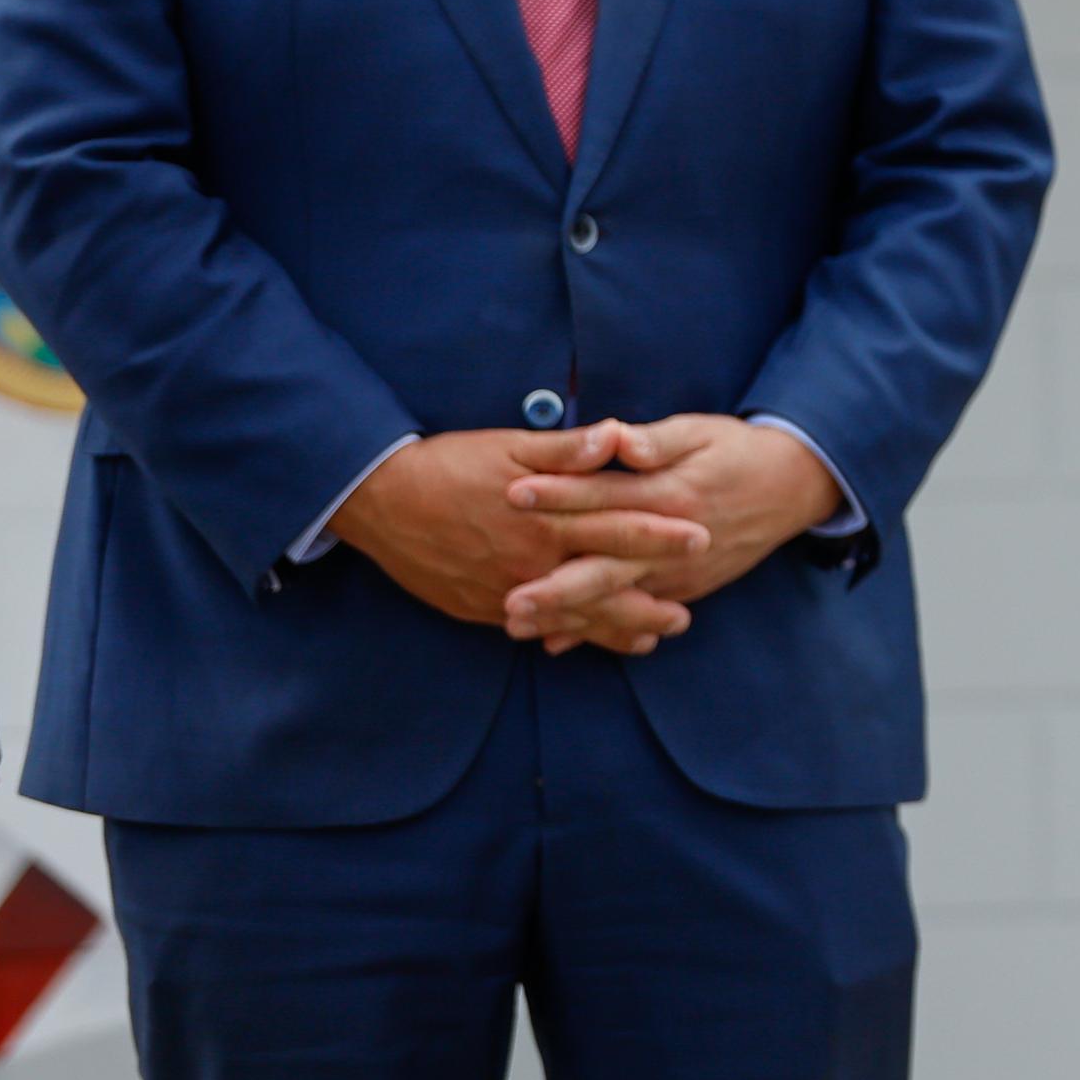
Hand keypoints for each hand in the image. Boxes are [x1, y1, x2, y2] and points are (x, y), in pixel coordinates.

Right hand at [333, 425, 708, 653]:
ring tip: (651, 639)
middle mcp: (528, 560)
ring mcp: (504, 589)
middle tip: (686, 619)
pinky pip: (533, 626)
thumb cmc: (448, 464)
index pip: (615, 526)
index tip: (701, 540)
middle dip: (645, 604)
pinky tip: (584, 642)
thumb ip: (566, 449)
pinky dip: (565, 635)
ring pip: (569, 616)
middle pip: (599, 587)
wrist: (378, 500)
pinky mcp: (480, 606)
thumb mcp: (508, 446)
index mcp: (544, 517)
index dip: (659, 534)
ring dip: (612, 629)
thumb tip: (616, 437)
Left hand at [501, 415, 843, 648]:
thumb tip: (617, 438)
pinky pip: (635, 614)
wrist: (794, 487)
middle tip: (508, 601)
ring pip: (615, 599)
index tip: (512, 494)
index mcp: (671, 495)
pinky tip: (559, 642)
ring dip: (566, 616)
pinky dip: (597, 631)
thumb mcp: (702, 432)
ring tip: (519, 627)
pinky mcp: (684, 589)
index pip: (605, 495)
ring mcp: (678, 573)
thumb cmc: (739, 451)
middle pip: (605, 566)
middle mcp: (671, 542)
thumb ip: (656, 440)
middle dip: (554, 586)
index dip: (558, 493)